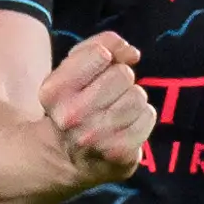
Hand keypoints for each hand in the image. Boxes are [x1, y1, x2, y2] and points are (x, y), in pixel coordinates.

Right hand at [41, 30, 152, 185]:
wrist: (67, 157)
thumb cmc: (75, 102)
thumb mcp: (74, 69)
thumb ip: (101, 45)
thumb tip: (131, 52)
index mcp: (55, 91)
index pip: (101, 53)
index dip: (105, 57)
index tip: (95, 72)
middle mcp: (71, 116)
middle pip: (124, 74)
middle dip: (119, 80)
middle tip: (106, 96)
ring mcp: (96, 138)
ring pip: (138, 96)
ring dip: (132, 100)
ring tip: (116, 112)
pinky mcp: (120, 155)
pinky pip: (148, 116)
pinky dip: (141, 118)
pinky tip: (125, 127)